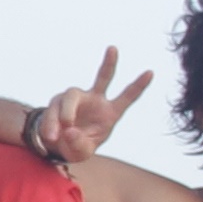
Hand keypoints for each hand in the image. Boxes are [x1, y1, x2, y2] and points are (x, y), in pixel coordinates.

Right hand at [27, 49, 150, 165]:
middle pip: (103, 78)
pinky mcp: (58, 101)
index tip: (151, 72)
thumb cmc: (77, 146)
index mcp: (109, 113)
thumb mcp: (82, 152)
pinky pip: (53, 110)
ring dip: (65, 114)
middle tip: (113, 48)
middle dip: (109, 63)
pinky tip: (51, 135)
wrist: (57, 146)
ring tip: (60, 132)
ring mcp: (76, 98)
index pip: (126, 97)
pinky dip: (51, 123)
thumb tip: (70, 130)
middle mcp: (95, 100)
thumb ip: (79, 144)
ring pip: (70, 98)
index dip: (138, 85)